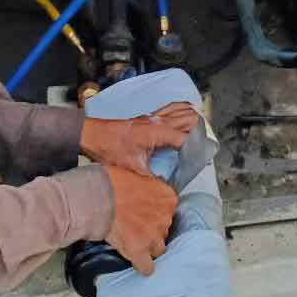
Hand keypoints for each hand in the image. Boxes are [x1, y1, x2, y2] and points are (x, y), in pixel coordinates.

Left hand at [80, 102, 198, 174]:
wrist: (92, 135)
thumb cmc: (110, 149)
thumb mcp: (133, 169)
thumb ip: (152, 179)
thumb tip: (165, 188)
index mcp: (158, 132)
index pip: (186, 138)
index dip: (195, 148)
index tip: (201, 158)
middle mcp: (159, 121)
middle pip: (189, 119)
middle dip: (199, 131)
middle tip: (204, 145)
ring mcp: (153, 116)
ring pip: (181, 110)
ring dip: (192, 119)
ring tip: (201, 131)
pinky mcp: (148, 116)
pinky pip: (170, 107)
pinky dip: (181, 109)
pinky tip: (185, 112)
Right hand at [104, 166, 177, 275]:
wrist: (98, 196)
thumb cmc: (113, 182)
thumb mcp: (138, 173)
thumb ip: (149, 185)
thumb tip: (147, 187)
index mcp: (168, 197)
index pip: (168, 210)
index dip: (154, 212)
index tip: (144, 212)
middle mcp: (166, 218)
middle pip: (164, 230)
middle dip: (151, 230)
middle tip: (135, 225)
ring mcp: (154, 236)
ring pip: (158, 249)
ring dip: (148, 247)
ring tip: (133, 242)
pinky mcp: (140, 251)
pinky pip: (147, 267)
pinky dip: (142, 266)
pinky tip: (136, 261)